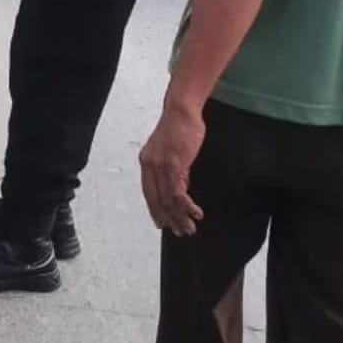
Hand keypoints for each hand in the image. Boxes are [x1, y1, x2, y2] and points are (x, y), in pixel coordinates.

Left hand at [139, 101, 206, 235]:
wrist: (181, 111)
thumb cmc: (179, 128)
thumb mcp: (171, 150)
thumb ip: (172, 167)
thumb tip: (180, 184)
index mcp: (146, 162)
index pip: (148, 193)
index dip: (155, 210)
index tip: (162, 224)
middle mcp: (150, 166)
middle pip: (156, 200)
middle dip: (168, 219)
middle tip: (179, 232)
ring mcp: (160, 166)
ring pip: (167, 200)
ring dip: (180, 217)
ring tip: (190, 228)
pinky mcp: (174, 165)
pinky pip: (178, 193)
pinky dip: (187, 206)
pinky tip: (196, 213)